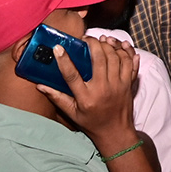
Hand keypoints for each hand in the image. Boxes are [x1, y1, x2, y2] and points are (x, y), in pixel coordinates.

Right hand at [37, 35, 138, 151]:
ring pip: (116, 57)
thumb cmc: (92, 122)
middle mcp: (103, 89)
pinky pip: (130, 63)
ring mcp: (119, 85)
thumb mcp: (72, 113)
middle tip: (86, 39)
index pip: (72, 75)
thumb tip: (40, 86)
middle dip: (92, 44)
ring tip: (101, 39)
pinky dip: (127, 51)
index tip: (58, 48)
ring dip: (109, 45)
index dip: (64, 60)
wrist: (116, 132)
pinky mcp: (129, 83)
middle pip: (99, 59)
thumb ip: (57, 97)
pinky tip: (120, 44)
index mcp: (86, 97)